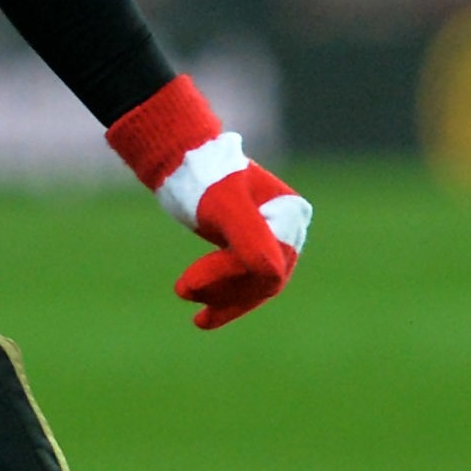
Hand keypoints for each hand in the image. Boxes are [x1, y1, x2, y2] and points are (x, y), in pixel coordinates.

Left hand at [103, 76, 312, 329]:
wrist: (180, 155)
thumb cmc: (203, 175)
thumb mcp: (224, 207)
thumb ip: (250, 239)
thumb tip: (272, 277)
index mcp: (290, 214)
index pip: (267, 267)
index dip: (229, 282)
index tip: (186, 285)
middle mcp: (289, 226)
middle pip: (262, 279)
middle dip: (222, 291)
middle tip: (182, 291)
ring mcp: (273, 235)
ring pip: (252, 283)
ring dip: (220, 296)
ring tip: (183, 294)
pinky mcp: (253, 243)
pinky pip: (244, 279)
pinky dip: (223, 296)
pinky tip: (201, 315)